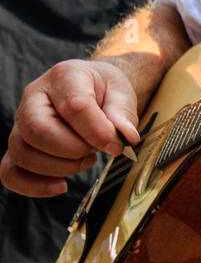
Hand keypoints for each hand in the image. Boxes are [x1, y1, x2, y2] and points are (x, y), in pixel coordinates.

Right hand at [1, 60, 140, 198]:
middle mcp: (34, 97)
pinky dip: (33, 185)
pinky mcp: (19, 145)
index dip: (96, 131)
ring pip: (22, 153)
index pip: (73, 105)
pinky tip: (61, 186)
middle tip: (96, 150)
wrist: (93, 91)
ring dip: (60, 167)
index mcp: (64, 77)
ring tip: (86, 159)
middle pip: (37, 131)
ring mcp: (21, 122)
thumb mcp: (122, 93)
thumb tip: (126, 137)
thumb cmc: (104, 91)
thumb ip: (123, 114)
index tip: (116, 144)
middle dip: (74, 150)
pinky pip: (10, 171)